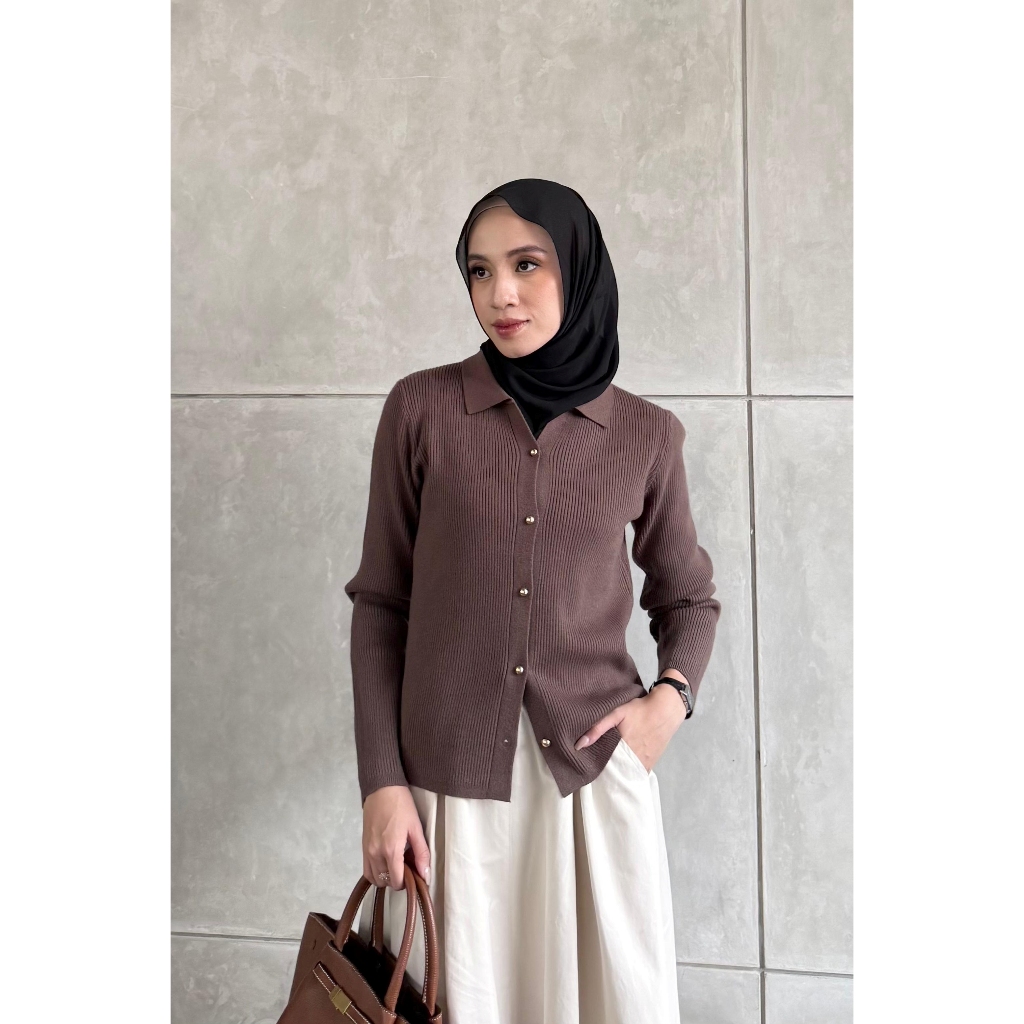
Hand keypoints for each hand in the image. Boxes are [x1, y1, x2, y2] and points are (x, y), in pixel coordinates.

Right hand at [362, 785, 430, 889]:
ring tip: (396, 865)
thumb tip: (425, 875)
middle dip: (397, 880)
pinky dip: (375, 872)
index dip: (406, 883)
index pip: (396, 881)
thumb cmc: (402, 806)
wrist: (382, 789)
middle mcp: (375, 854)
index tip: (414, 876)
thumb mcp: (416, 828)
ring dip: (385, 878)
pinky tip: (385, 862)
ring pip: (373, 878)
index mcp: (391, 850)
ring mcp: (367, 850)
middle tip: (407, 868)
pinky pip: (366, 869)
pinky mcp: (362, 846)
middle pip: (385, 881)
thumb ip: (421, 853)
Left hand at [574, 680, 688, 772]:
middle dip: (606, 775)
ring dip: (619, 775)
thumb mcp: (616, 713)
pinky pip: (638, 773)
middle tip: (596, 774)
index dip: (596, 770)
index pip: (604, 767)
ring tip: (608, 773)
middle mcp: (634, 759)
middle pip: (616, 774)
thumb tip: (579, 745)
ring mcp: (645, 763)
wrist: (666, 710)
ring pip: (628, 775)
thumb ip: (598, 728)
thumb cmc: (640, 710)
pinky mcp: (652, 763)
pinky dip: (630, 774)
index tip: (587, 772)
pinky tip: (623, 771)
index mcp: (623, 748)